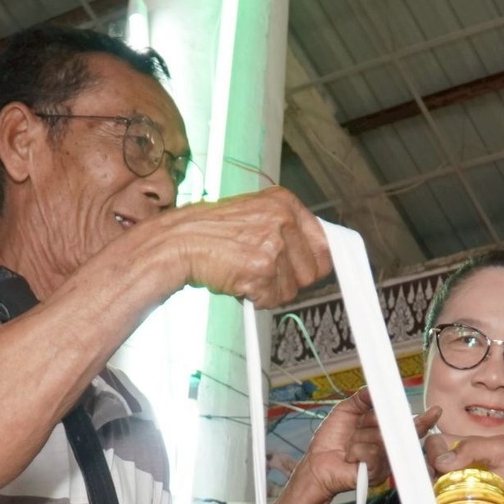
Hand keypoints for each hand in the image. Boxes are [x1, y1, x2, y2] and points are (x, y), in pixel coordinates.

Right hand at [156, 188, 331, 306]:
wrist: (179, 242)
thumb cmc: (211, 232)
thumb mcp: (255, 215)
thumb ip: (286, 230)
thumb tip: (317, 255)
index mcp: (285, 203)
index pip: (325, 243)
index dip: (315, 263)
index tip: (309, 271)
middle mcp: (283, 220)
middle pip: (312, 272)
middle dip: (289, 280)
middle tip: (263, 271)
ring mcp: (274, 245)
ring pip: (292, 290)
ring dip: (269, 290)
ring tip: (245, 272)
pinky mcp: (262, 270)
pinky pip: (272, 300)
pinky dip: (256, 298)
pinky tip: (239, 281)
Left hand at [287, 391, 438, 503]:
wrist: (316, 464)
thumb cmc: (330, 442)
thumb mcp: (345, 412)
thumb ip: (362, 399)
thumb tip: (375, 388)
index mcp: (383, 430)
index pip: (405, 423)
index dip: (421, 419)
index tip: (434, 412)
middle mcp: (387, 446)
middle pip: (400, 432)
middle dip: (386, 424)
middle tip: (376, 423)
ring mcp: (384, 461)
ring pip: (384, 441)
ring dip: (361, 438)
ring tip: (349, 445)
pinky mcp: (377, 474)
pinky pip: (373, 454)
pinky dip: (357, 451)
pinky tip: (349, 456)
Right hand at [422, 431, 503, 503]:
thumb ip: (476, 447)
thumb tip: (442, 461)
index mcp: (463, 450)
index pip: (435, 443)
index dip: (432, 449)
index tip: (439, 462)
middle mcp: (453, 470)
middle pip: (424, 465)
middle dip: (424, 472)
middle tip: (437, 481)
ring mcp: (451, 492)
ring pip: (425, 488)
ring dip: (427, 492)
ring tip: (440, 496)